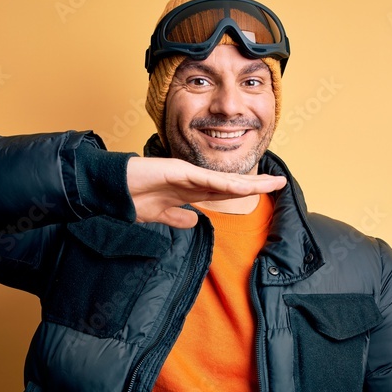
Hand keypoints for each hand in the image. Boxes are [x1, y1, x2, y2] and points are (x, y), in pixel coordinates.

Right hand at [126, 157, 285, 228]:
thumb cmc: (131, 198)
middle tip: (281, 182)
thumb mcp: (159, 215)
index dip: (244, 192)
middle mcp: (191, 178)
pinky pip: (206, 179)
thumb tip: (194, 221)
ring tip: (272, 182)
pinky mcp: (176, 170)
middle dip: (256, 184)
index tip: (263, 194)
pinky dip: (224, 184)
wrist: (110, 188)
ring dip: (249, 182)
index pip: (223, 192)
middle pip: (230, 183)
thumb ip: (177, 218)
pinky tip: (242, 186)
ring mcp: (185, 173)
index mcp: (188, 189)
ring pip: (223, 179)